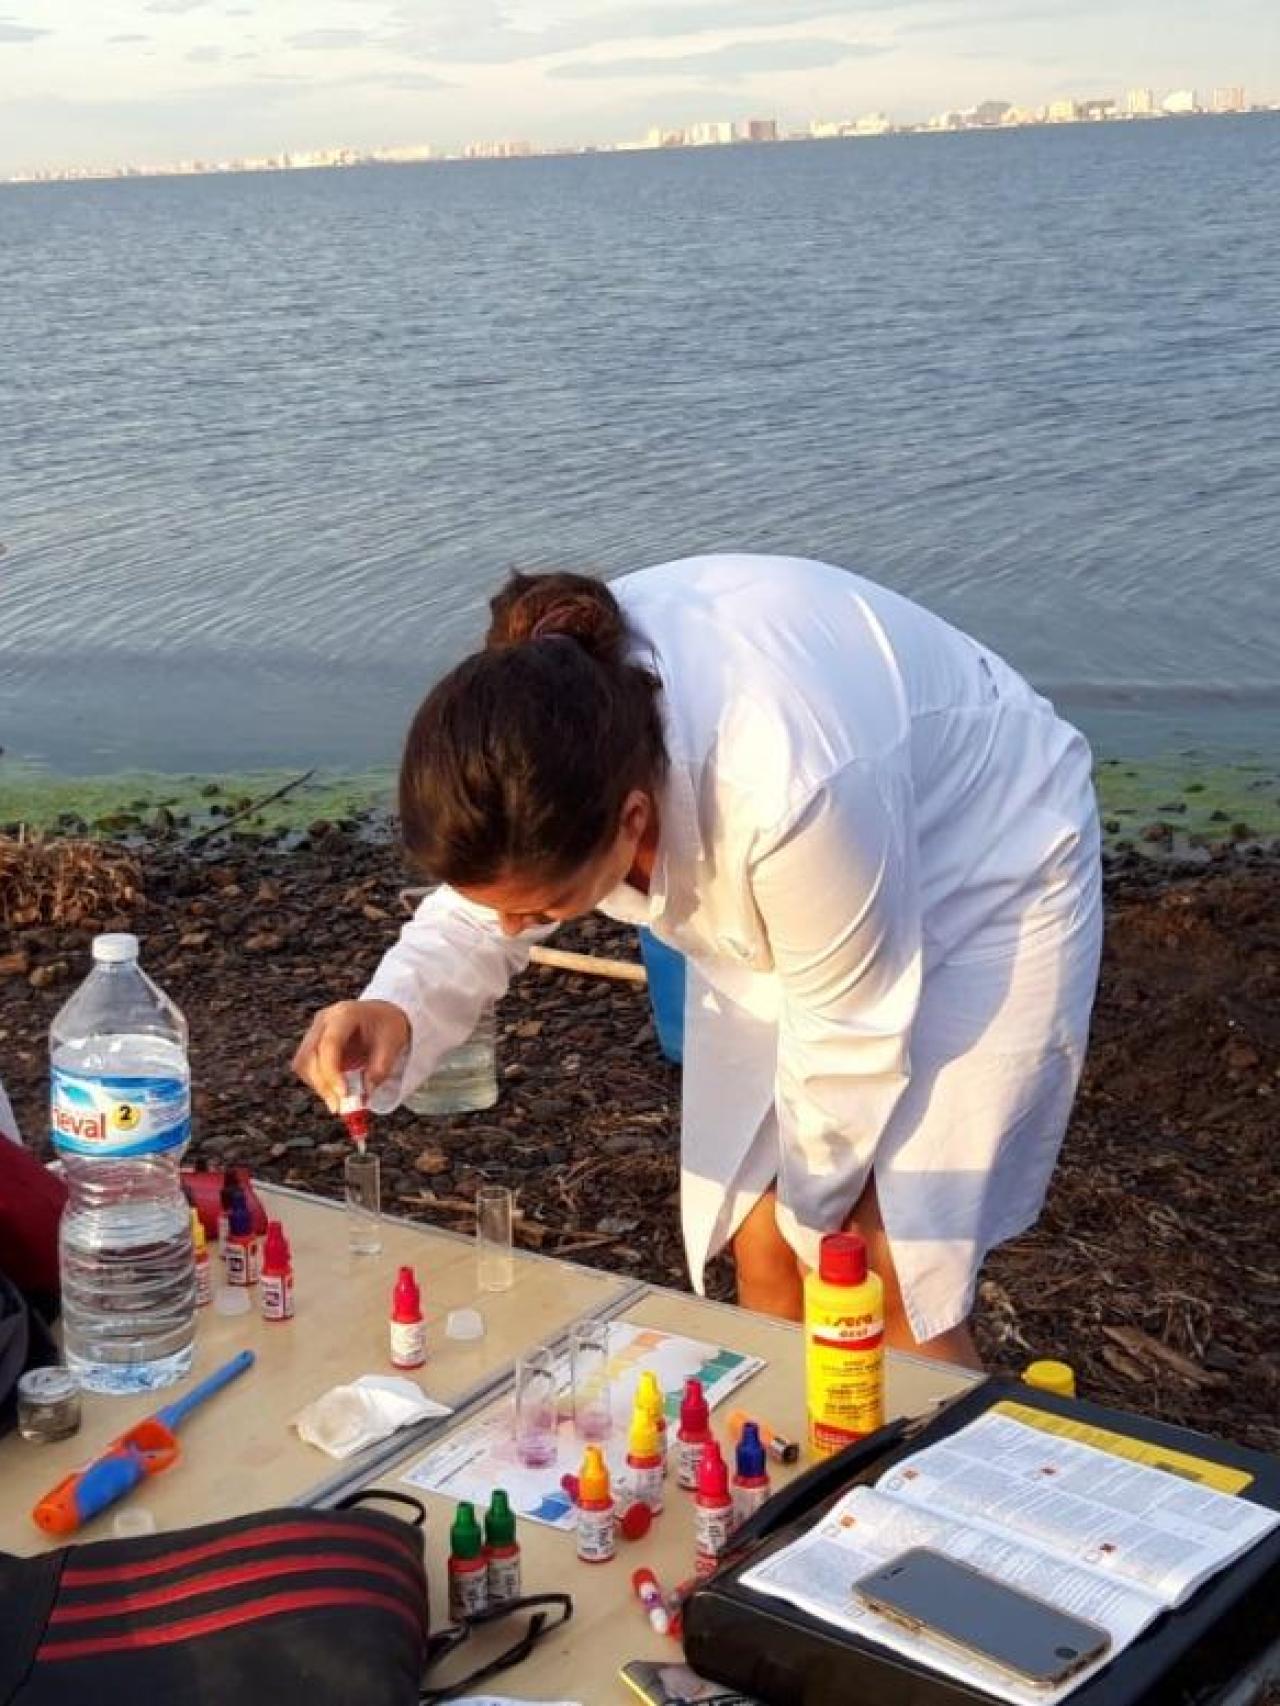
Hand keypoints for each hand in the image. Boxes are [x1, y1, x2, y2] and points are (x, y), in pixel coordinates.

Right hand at [292, 999, 410, 1112]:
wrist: (382, 1014)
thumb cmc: (388, 1025)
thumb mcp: (393, 1044)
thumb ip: (380, 1069)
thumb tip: (365, 1093)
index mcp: (345, 1014)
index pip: (329, 1044)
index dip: (332, 1072)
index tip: (343, 1094)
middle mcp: (324, 1020)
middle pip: (310, 1056)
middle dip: (323, 1085)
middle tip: (339, 1107)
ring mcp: (315, 1030)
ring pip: (303, 1063)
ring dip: (319, 1086)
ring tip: (339, 1101)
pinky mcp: (312, 1043)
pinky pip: (306, 1067)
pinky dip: (318, 1083)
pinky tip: (334, 1091)